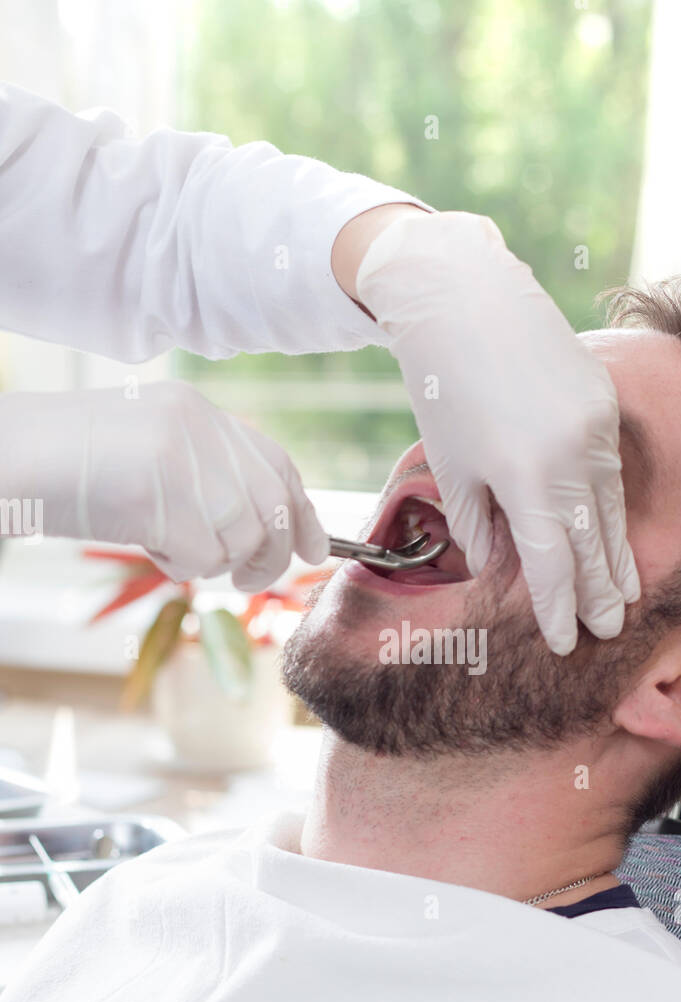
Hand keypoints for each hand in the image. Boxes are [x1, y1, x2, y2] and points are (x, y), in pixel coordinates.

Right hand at [0, 381, 327, 588]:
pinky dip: (176, 564)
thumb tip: (264, 530)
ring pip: (237, 537)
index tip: (315, 550)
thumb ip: (205, 475)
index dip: (304, 513)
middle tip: (246, 579)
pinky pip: (199, 555)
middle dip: (268, 555)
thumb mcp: (147, 453)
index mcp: (196, 410)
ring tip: (165, 545)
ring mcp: (178, 454)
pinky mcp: (158, 490)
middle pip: (270, 507)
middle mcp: (197, 425)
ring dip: (208, 561)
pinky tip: (144, 544)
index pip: (277, 463)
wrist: (3, 456)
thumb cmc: (66, 467)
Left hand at [354, 211, 640, 653]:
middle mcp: (572, 455)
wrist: (467, 299)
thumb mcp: (451, 465)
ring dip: (616, 556)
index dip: (561, 607)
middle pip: (593, 543)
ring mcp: (596, 426)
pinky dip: (611, 508)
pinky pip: (612, 471)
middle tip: (610, 629)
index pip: (553, 563)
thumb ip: (478, 524)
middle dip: (602, 592)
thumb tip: (500, 567)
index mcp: (526, 476)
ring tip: (624, 593)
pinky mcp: (605, 403)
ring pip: (611, 509)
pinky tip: (612, 533)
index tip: (567, 640)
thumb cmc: (445, 385)